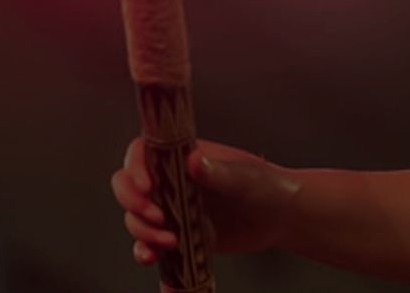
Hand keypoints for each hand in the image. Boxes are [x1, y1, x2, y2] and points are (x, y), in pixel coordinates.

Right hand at [111, 137, 297, 264]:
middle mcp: (172, 180)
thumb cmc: (267, 186)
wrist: (281, 218)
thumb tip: (194, 160)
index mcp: (184, 157)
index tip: (147, 186)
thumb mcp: (246, 178)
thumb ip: (220, 172)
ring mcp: (172, 208)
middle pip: (128, 185)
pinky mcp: (177, 234)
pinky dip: (144, 250)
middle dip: (133, 202)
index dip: (135, 167)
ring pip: (136, 217)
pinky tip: (152, 257)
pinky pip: (148, 243)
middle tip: (157, 216)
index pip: (144, 152)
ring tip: (170, 241)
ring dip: (142, 230)